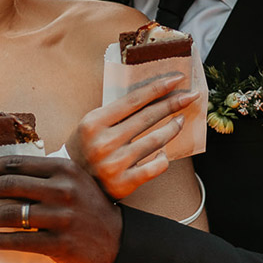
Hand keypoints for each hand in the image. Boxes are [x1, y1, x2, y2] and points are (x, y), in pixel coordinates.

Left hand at [0, 154, 122, 262]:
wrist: (118, 241)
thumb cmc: (88, 208)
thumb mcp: (72, 182)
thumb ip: (43, 175)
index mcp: (63, 169)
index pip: (17, 164)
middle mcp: (63, 189)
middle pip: (10, 185)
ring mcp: (63, 216)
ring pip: (13, 213)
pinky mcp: (62, 243)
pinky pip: (24, 240)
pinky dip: (3, 240)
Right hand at [67, 74, 197, 199]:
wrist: (71, 182)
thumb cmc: (86, 147)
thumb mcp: (92, 124)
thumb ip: (116, 112)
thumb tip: (153, 95)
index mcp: (94, 122)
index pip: (133, 100)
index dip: (158, 88)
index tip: (177, 79)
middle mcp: (103, 142)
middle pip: (147, 117)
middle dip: (173, 103)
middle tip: (190, 96)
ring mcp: (114, 164)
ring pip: (155, 141)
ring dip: (173, 128)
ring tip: (180, 121)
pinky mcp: (123, 183)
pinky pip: (155, 168)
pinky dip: (163, 159)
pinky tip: (163, 154)